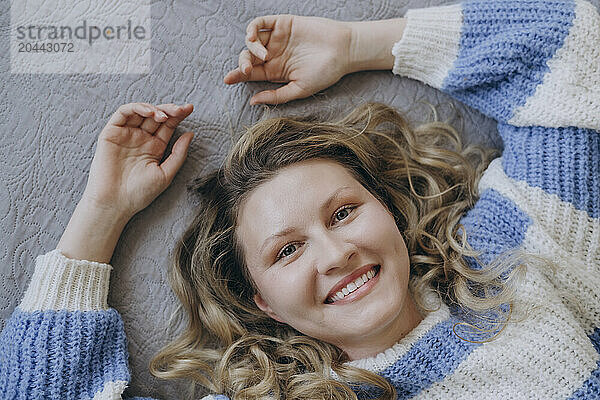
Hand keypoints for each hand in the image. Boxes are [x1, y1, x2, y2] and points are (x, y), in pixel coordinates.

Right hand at [82, 102, 194, 218]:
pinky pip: (123, 113)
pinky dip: (136, 108)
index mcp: (154, 147)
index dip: (178, 116)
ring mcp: (126, 135)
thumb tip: (190, 134)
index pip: (168, 126)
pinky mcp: (111, 133)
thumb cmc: (139, 193)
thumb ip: (179, 154)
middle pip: (156, 116)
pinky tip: (149, 113)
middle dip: (169, 110)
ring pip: (140, 112)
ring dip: (154, 108)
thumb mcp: (166, 173)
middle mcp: (141, 139)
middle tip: (180, 109)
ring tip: (163, 115)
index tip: (189, 109)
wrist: (115, 203)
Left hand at [223, 15, 352, 104]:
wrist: (344, 50)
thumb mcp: (299, 90)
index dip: (237, 75)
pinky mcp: (282, 23)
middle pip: (248, 57)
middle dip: (243, 64)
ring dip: (249, 48)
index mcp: (275, 72)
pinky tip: (254, 38)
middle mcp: (274, 55)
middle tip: (247, 70)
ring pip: (251, 41)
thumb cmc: (325, 73)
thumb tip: (254, 102)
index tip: (228, 79)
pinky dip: (252, 29)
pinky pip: (260, 23)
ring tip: (261, 56)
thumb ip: (277, 96)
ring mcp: (277, 38)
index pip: (251, 73)